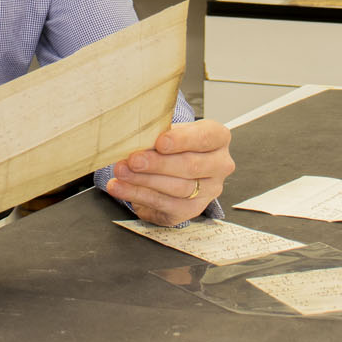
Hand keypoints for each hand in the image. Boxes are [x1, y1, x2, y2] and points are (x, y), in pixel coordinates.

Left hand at [106, 119, 234, 226]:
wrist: (175, 167)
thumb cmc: (174, 145)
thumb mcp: (171, 131)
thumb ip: (159, 134)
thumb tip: (139, 139)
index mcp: (218, 139)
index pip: (205, 138)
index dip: (182, 141)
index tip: (159, 142)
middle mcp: (220, 165)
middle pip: (191, 166)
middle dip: (158, 164)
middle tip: (133, 160)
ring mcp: (209, 190)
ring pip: (179, 188)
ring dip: (145, 181)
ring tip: (122, 173)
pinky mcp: (192, 210)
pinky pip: (166, 205)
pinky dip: (139, 196)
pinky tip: (122, 188)